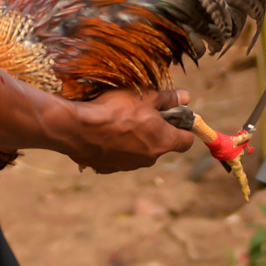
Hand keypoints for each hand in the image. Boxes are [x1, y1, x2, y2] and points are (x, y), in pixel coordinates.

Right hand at [63, 87, 195, 173]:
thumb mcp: (146, 96)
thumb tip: (186, 97)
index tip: (175, 117)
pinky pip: (118, 156)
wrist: (78, 129)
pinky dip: (116, 147)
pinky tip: (104, 133)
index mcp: (163, 142)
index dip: (183, 128)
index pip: (186, 141)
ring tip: (118, 121)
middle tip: (141, 113)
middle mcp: (149, 159)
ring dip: (134, 139)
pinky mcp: (109, 168)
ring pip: (139, 151)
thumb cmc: (116, 109)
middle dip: (155, 130)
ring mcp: (128, 166)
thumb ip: (168, 98)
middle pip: (161, 145)